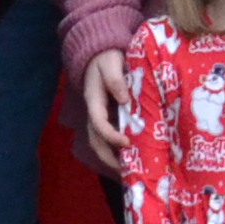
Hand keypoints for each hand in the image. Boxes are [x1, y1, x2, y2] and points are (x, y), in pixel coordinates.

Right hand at [80, 49, 131, 166]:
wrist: (99, 53)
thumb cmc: (106, 58)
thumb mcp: (110, 62)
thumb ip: (115, 80)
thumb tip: (123, 99)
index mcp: (94, 101)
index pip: (98, 124)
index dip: (111, 136)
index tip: (127, 143)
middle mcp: (94, 112)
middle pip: (95, 141)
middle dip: (108, 158)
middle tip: (126, 170)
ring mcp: (99, 116)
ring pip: (99, 142)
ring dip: (111, 157)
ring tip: (128, 170)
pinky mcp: (106, 117)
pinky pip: (107, 137)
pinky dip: (116, 149)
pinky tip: (130, 158)